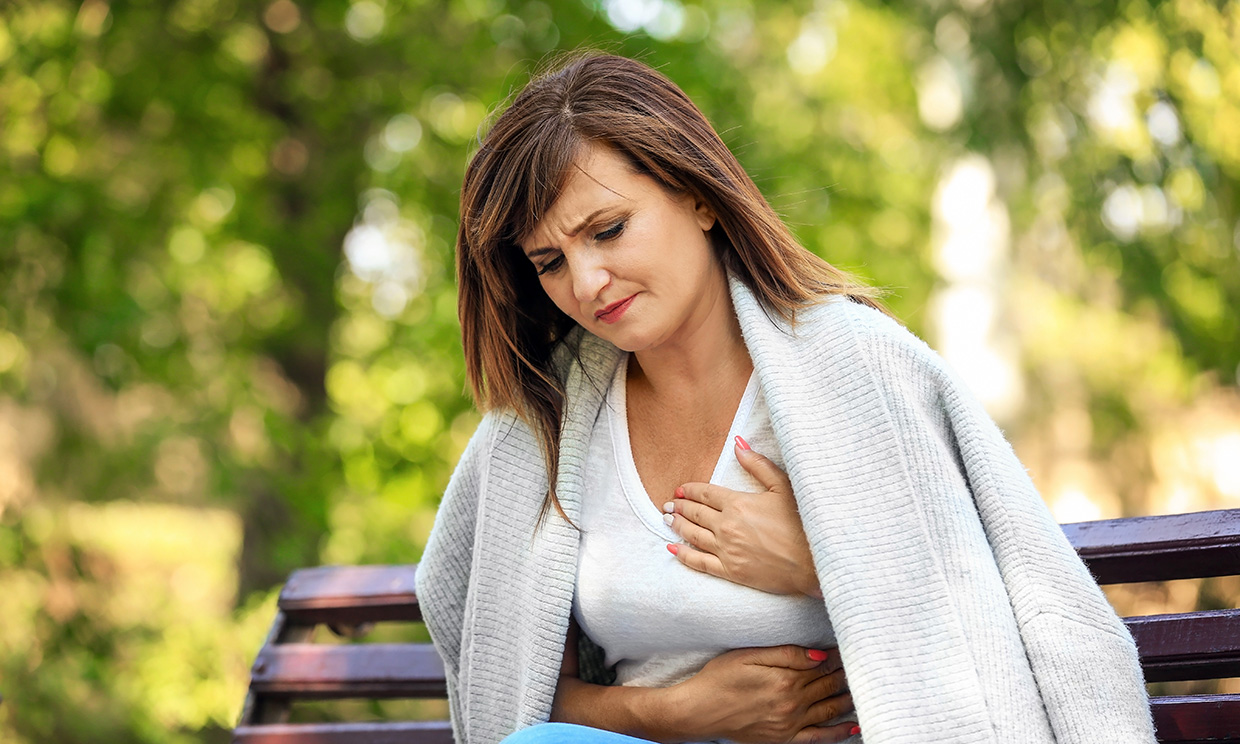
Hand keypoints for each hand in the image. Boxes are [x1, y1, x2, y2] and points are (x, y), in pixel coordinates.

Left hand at [664, 438, 821, 596]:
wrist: (815, 562)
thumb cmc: (802, 523)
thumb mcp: (783, 487)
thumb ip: (758, 465)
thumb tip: (737, 444)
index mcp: (738, 503)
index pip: (705, 493)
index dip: (690, 490)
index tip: (680, 490)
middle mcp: (727, 526)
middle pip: (695, 513)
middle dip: (679, 507)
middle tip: (668, 504)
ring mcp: (726, 550)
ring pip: (692, 535)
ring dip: (677, 526)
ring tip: (667, 520)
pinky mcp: (730, 571)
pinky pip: (699, 562)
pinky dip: (683, 555)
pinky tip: (673, 548)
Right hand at [669, 645, 855, 743]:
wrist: (698, 712)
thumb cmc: (719, 679)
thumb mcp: (748, 657)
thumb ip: (785, 654)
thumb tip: (819, 655)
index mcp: (785, 679)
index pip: (822, 665)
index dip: (838, 656)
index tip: (852, 647)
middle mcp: (792, 704)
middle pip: (829, 686)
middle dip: (847, 674)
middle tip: (863, 665)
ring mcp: (790, 724)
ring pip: (829, 710)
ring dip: (848, 699)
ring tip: (864, 688)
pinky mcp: (784, 739)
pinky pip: (819, 738)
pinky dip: (838, 732)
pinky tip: (853, 726)